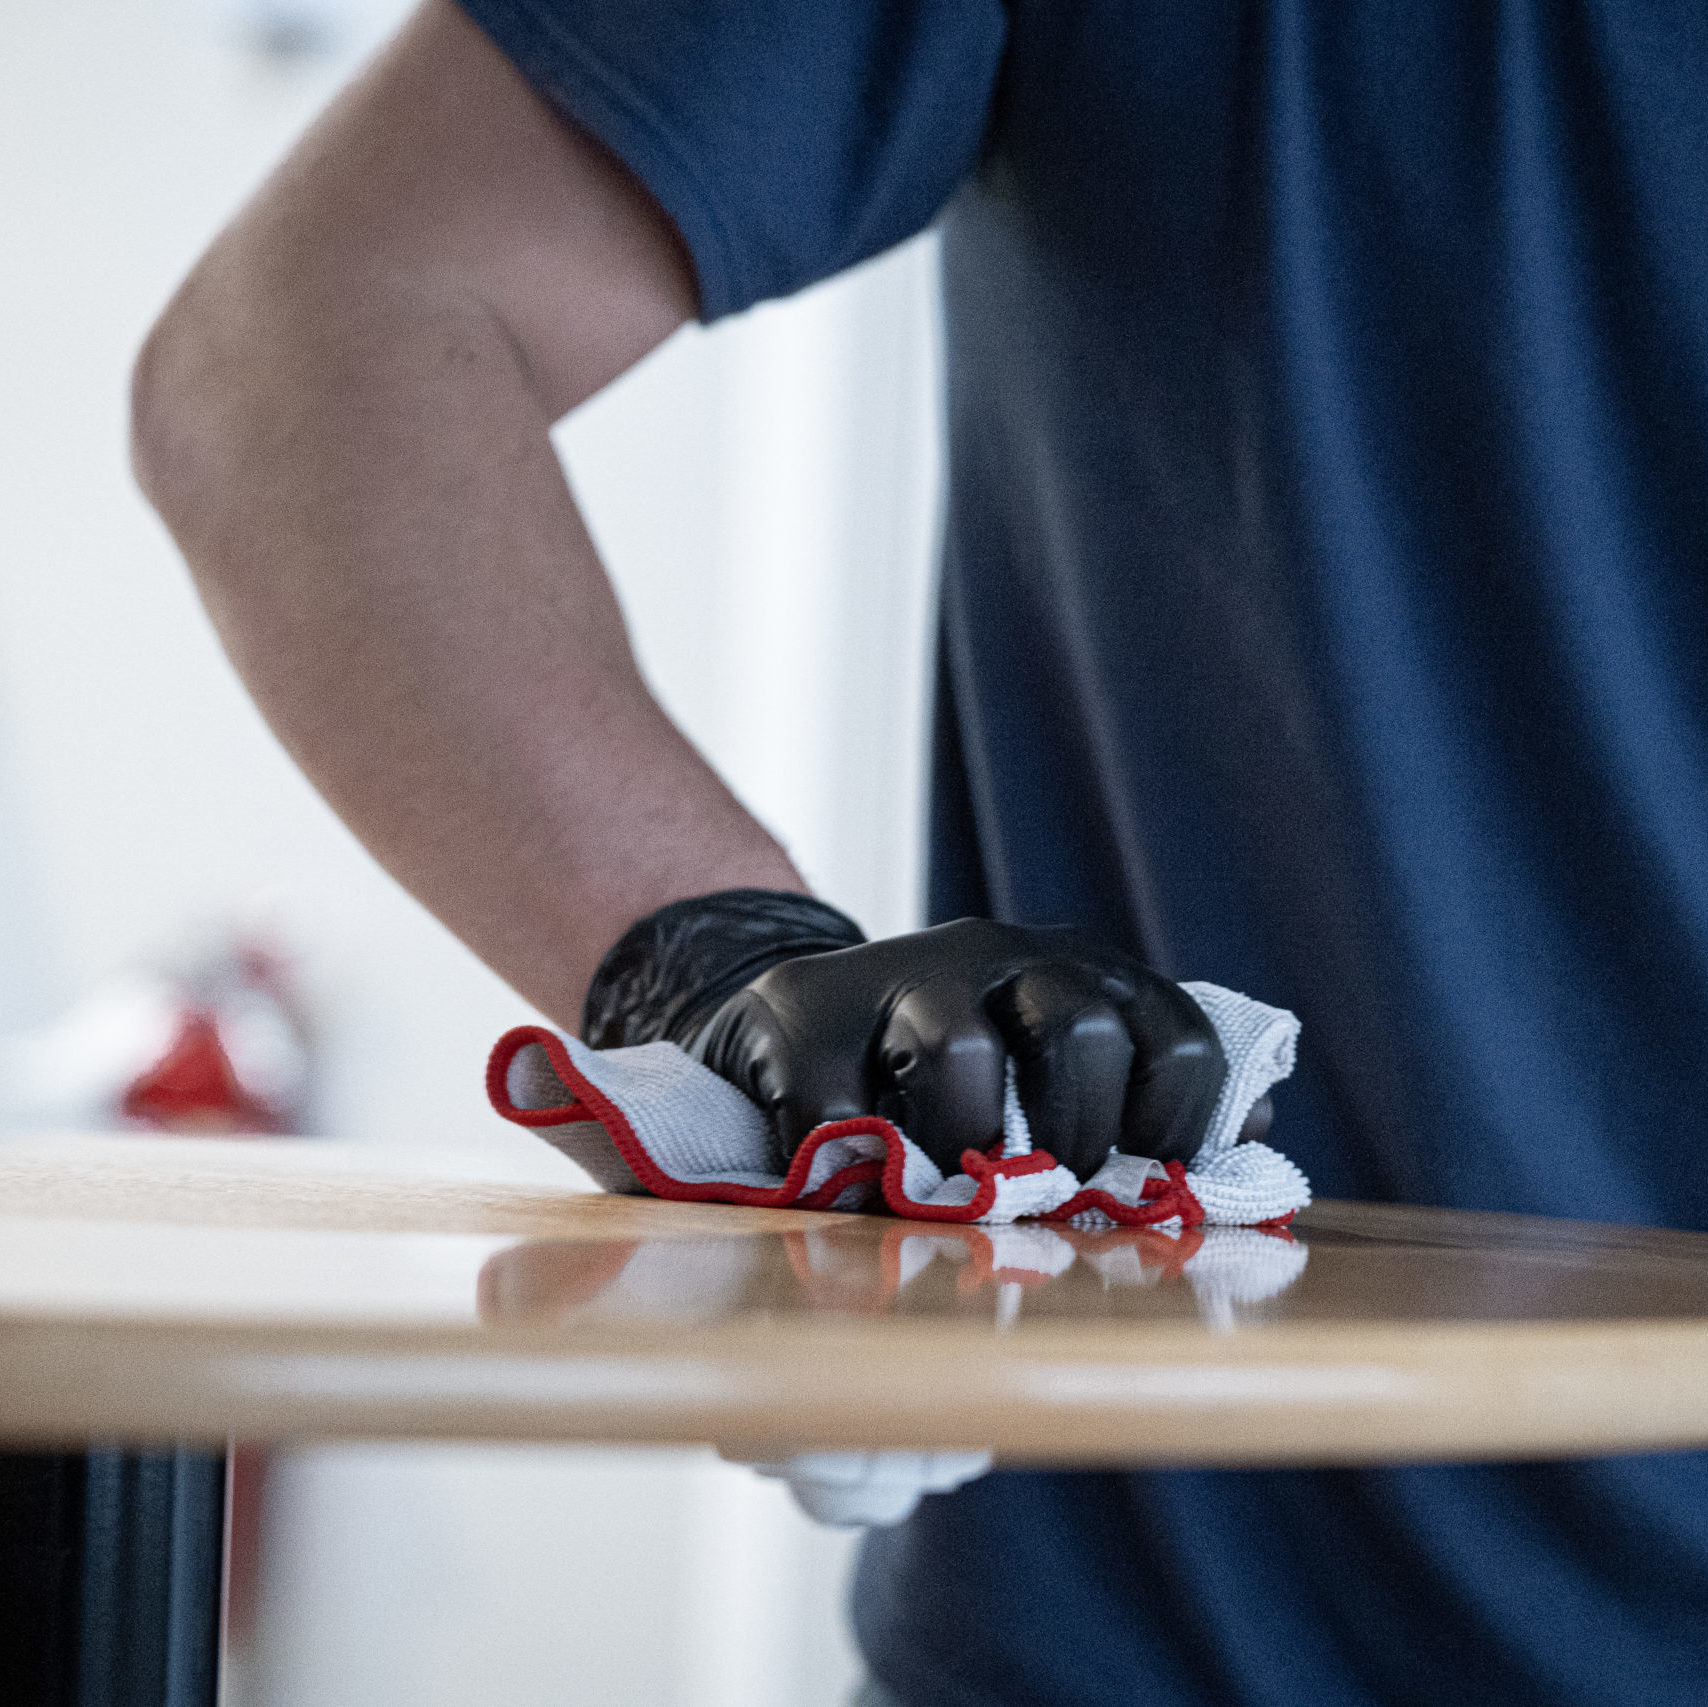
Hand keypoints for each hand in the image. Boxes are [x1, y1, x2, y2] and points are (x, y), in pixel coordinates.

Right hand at [690, 919, 1226, 1178]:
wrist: (796, 1014)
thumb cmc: (949, 1059)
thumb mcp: (1056, 1060)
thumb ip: (1149, 1091)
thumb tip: (1253, 1132)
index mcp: (1077, 969)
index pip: (1175, 1036)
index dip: (1175, 1126)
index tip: (1137, 1175)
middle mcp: (995, 953)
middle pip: (1078, 1029)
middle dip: (1072, 1135)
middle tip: (1038, 1185)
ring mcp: (895, 975)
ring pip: (960, 1052)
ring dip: (957, 1142)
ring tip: (939, 1176)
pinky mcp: (802, 1013)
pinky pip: (837, 1105)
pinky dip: (847, 1165)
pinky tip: (848, 1169)